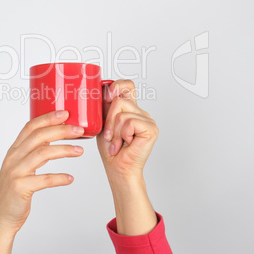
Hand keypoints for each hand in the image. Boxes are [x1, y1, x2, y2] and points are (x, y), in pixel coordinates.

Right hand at [0, 110, 83, 253]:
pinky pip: (44, 179)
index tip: (65, 113)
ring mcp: (15, 172)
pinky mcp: (20, 188)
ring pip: (43, 154)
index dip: (47, 118)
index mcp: (14, 151)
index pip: (30, 127)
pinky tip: (70, 178)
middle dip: (60, 130)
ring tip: (80, 150)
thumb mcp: (21, 166)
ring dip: (64, 150)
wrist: (0, 219)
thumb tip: (52, 138)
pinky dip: (59, 178)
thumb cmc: (14, 191)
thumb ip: (33, 152)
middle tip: (79, 129)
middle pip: (39, 136)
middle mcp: (13, 158)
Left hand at [96, 80, 158, 235]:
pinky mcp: (151, 128)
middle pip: (120, 99)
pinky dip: (122, 134)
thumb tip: (102, 90)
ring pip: (122, 111)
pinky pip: (129, 122)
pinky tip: (125, 143)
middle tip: (110, 135)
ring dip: (114, 130)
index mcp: (129, 108)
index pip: (128, 85)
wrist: (117, 168)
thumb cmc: (110, 148)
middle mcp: (140, 112)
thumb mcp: (102, 122)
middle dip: (108, 119)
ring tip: (117, 142)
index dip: (117, 85)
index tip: (108, 96)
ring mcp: (147, 119)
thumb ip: (105, 106)